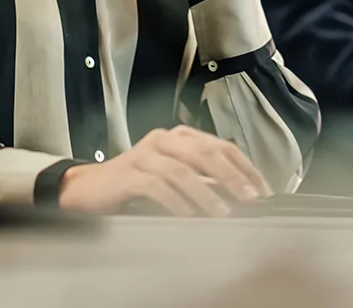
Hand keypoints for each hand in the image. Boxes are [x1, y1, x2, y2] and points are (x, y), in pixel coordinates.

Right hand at [59, 125, 271, 216]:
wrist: (90, 188)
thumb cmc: (137, 183)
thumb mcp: (174, 176)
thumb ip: (203, 179)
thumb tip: (240, 194)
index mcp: (180, 136)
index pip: (221, 146)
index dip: (244, 166)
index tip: (262, 189)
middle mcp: (164, 140)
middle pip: (205, 153)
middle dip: (232, 176)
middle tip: (249, 197)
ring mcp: (145, 155)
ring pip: (183, 171)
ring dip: (207, 194)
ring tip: (222, 212)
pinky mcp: (128, 174)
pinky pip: (156, 186)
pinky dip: (175, 201)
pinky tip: (187, 215)